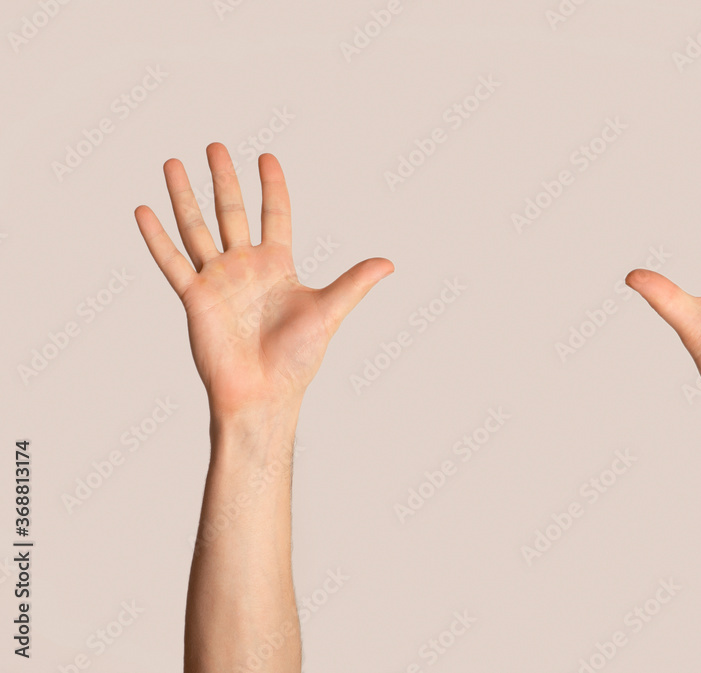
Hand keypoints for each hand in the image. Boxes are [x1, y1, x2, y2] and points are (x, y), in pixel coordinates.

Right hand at [134, 143, 392, 416]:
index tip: (266, 157)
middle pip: (231, 212)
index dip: (272, 187)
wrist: (264, 394)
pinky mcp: (195, 299)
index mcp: (277, 266)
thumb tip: (390, 262)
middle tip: (215, 146)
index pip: (275, 215)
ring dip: (185, 197)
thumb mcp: (329, 311)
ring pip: (197, 228)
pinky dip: (157, 238)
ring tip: (174, 163)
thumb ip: (354, 283)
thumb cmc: (296, 360)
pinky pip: (173, 262)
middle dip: (224, 179)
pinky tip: (144, 210)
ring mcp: (218, 281)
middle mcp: (245, 267)